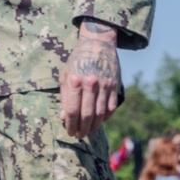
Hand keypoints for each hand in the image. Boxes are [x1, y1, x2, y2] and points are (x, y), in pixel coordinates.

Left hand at [60, 18, 120, 137]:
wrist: (98, 44)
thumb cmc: (78, 60)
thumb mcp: (66, 74)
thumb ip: (65, 97)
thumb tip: (65, 118)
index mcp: (75, 80)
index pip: (72, 110)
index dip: (70, 124)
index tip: (69, 132)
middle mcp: (91, 83)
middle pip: (86, 114)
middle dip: (82, 128)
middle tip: (79, 135)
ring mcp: (105, 85)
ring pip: (100, 114)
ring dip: (94, 126)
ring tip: (88, 130)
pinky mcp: (114, 86)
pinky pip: (111, 108)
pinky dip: (105, 117)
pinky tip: (99, 120)